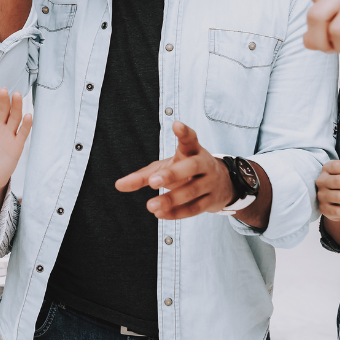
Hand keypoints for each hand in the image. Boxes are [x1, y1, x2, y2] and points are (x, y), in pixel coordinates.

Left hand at [0, 82, 32, 193]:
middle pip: (3, 109)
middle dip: (3, 99)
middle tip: (3, 90)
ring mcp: (8, 134)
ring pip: (15, 117)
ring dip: (16, 107)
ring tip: (16, 96)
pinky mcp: (17, 145)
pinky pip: (23, 133)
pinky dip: (27, 125)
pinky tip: (28, 116)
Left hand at [116, 121, 235, 218]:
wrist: (220, 184)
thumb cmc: (185, 171)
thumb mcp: (165, 168)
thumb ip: (142, 176)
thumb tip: (118, 185)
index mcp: (193, 151)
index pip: (190, 139)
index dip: (184, 132)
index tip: (176, 124)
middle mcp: (204, 164)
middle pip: (191, 166)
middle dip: (172, 174)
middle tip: (153, 181)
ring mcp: (210, 182)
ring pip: (192, 190)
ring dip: (171, 200)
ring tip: (151, 206)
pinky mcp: (211, 201)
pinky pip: (194, 208)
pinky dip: (177, 213)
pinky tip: (161, 214)